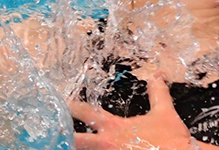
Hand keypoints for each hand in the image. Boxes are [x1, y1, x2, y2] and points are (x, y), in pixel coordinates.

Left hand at [70, 75, 214, 149]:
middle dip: (59, 136)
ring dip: (71, 148)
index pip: (85, 113)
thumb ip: (157, 93)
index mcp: (114, 127)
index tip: (58, 101)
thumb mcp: (164, 112)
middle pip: (75, 141)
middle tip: (46, 133)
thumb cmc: (172, 139)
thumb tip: (157, 74)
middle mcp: (107, 144)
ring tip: (57, 145)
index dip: (70, 106)